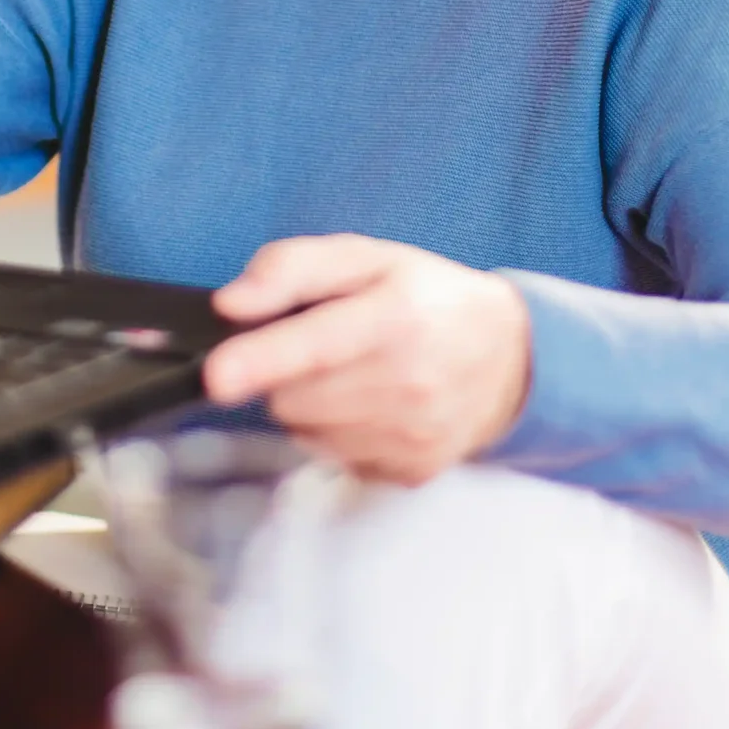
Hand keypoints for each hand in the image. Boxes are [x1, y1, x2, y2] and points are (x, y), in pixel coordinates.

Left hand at [203, 235, 532, 485]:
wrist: (510, 360)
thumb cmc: (427, 298)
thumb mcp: (366, 257)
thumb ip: (292, 269)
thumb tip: (231, 303)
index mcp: (394, 316)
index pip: (315, 343)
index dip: (260, 359)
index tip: (219, 375)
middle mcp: (407, 383)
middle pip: (293, 398)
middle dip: (284, 374)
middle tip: (320, 348)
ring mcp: (412, 436)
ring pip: (306, 432)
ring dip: (309, 406)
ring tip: (351, 374)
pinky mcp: (411, 471)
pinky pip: (336, 457)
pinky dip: (338, 434)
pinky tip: (370, 406)